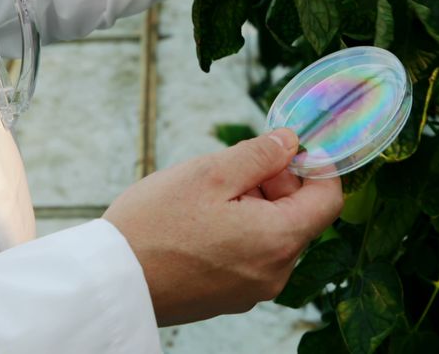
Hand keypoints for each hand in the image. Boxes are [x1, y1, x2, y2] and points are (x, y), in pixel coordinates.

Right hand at [102, 129, 342, 325]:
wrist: (110, 283)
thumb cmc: (154, 227)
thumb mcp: (209, 173)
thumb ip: (260, 154)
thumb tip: (291, 141)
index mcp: (278, 240)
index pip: (329, 198)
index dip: (314, 166)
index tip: (283, 150)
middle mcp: (275, 272)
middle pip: (300, 215)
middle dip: (274, 184)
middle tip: (230, 172)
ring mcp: (253, 290)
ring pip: (274, 233)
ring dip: (253, 206)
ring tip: (207, 199)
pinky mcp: (231, 297)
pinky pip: (252, 254)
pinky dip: (239, 230)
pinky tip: (200, 223)